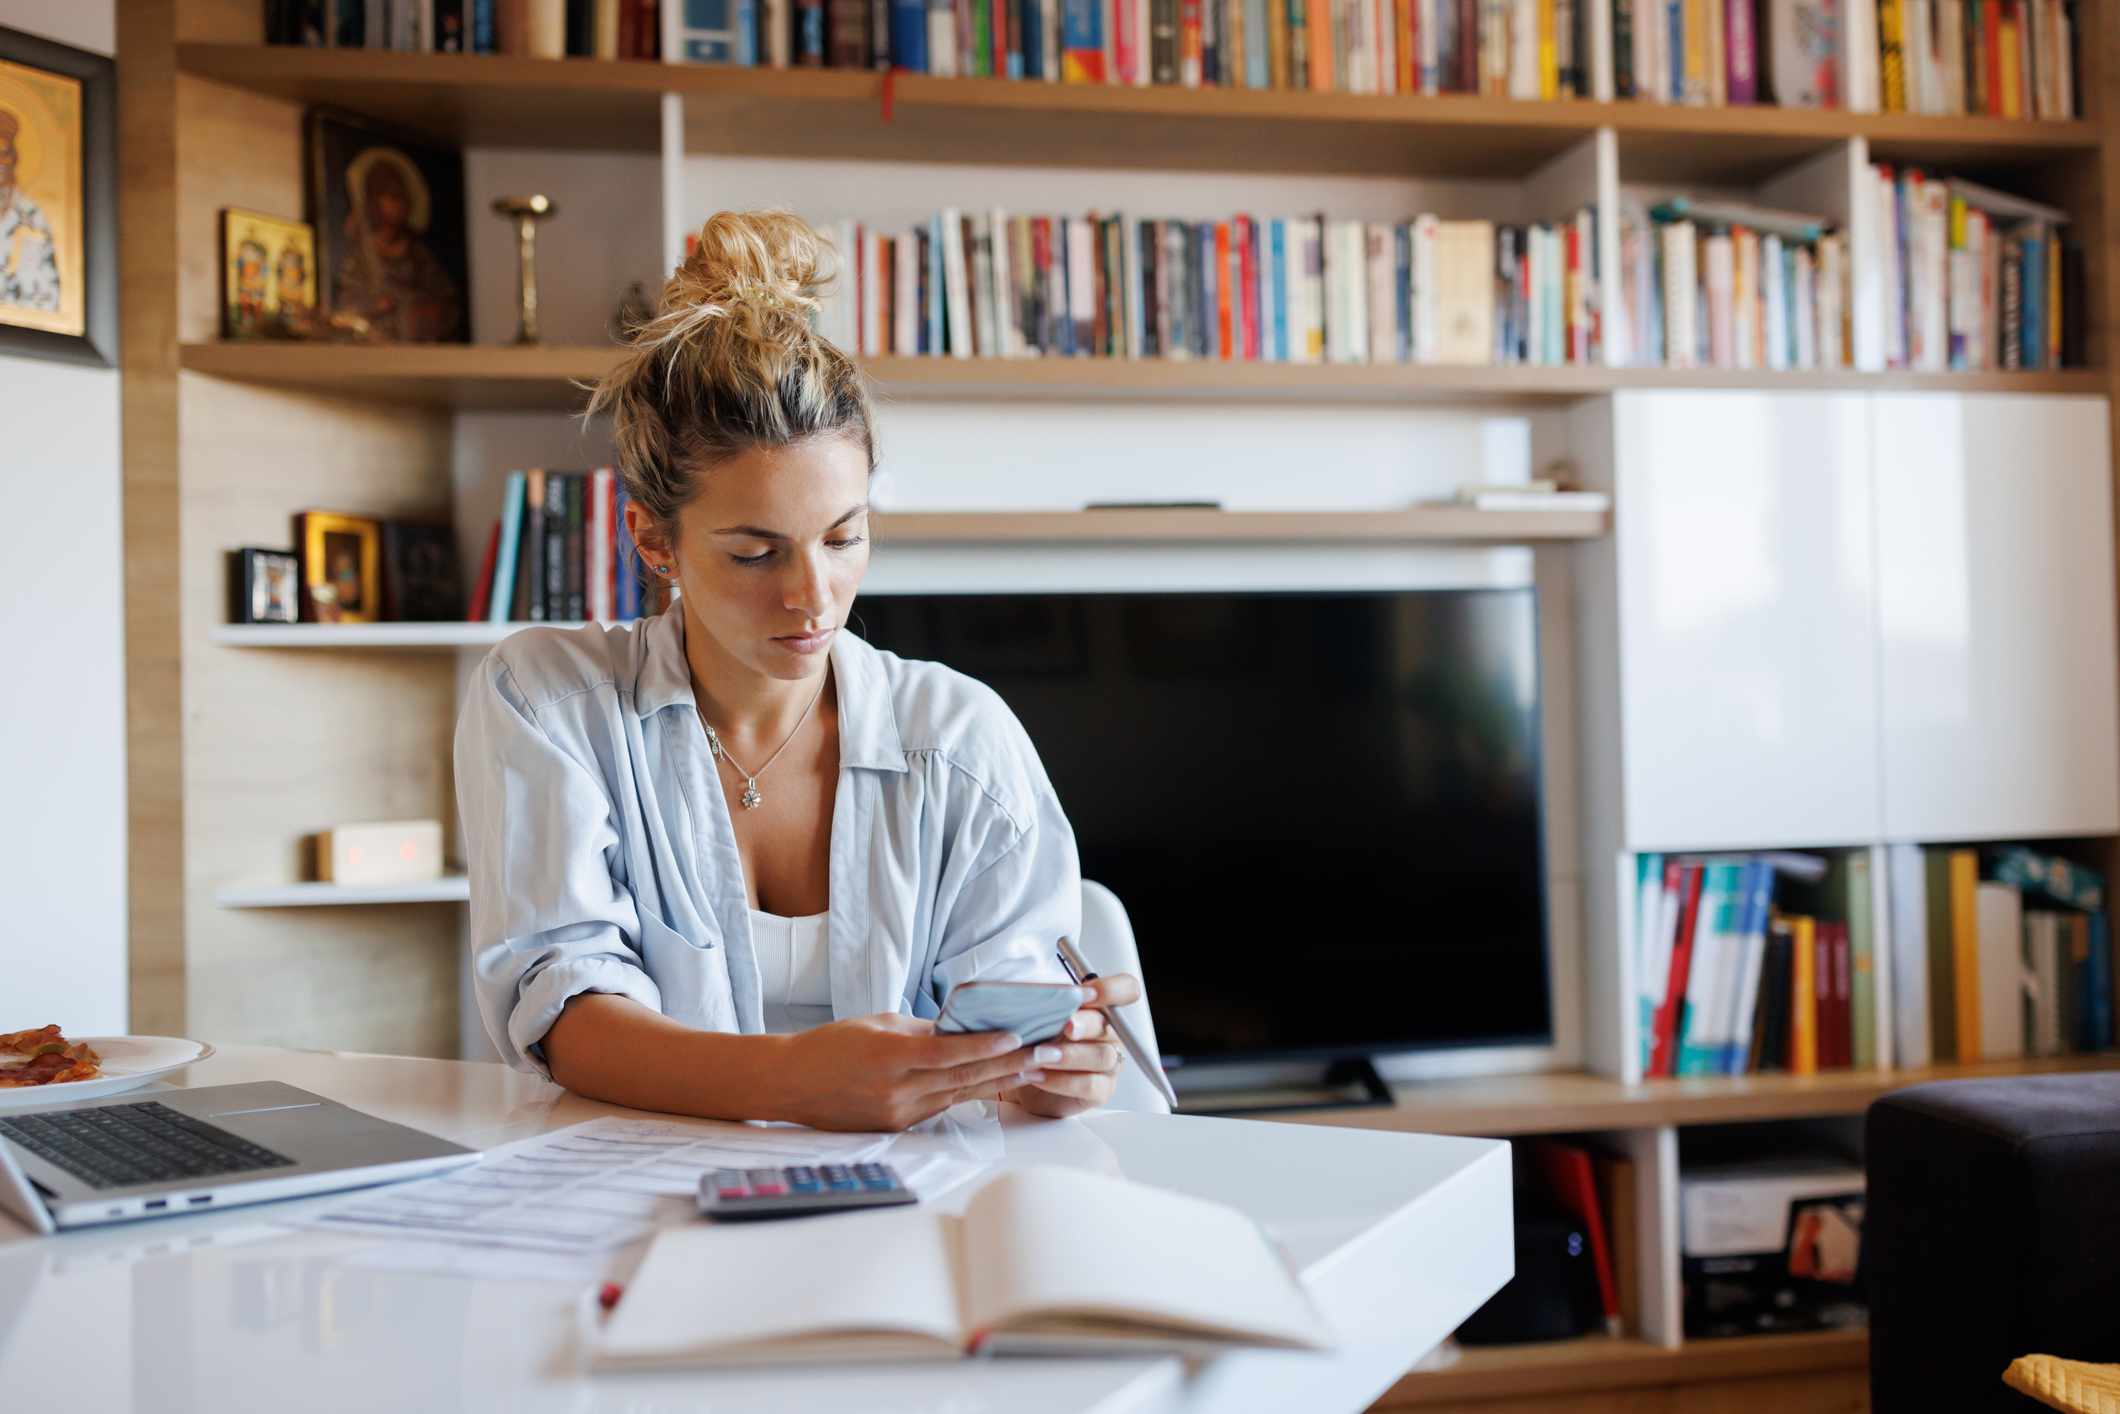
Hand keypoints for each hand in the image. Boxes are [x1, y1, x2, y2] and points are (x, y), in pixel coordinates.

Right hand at [773, 1013, 1043, 1131]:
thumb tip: (960, 1029)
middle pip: (962, 1078)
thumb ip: (920, 1029)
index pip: (947, 1053)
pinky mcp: (896, 1128)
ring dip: (997, 1082)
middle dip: (1008, 1065)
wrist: (790, 1084)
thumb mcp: (876, 1024)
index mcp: (889, 1058)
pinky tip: (995, 1083)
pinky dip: (966, 1093)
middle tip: (1045, 1054)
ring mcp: (897, 1114)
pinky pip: (939, 1108)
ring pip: (957, 1096)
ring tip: (1032, 1069)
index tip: (1018, 1037)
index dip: (985, 1046)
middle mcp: (896, 1090)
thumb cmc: (830, 1045)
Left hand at [1010, 973, 1140, 1118]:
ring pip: (1103, 1056)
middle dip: (1086, 1024)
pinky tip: (1036, 1074)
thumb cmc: (1031, 1040)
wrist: (1017, 1079)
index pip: (1125, 990)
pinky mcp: (1101, 1090)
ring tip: (1039, 1054)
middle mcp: (1109, 1034)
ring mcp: (1109, 1063)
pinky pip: (1090, 1085)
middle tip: (1066, 1026)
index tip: (1085, 993)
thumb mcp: (1032, 1015)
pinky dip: (1061, 1080)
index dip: (1112, 989)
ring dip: (1070, 1055)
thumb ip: (1044, 1001)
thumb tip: (1040, 989)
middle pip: (1112, 1024)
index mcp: (1098, 1008)